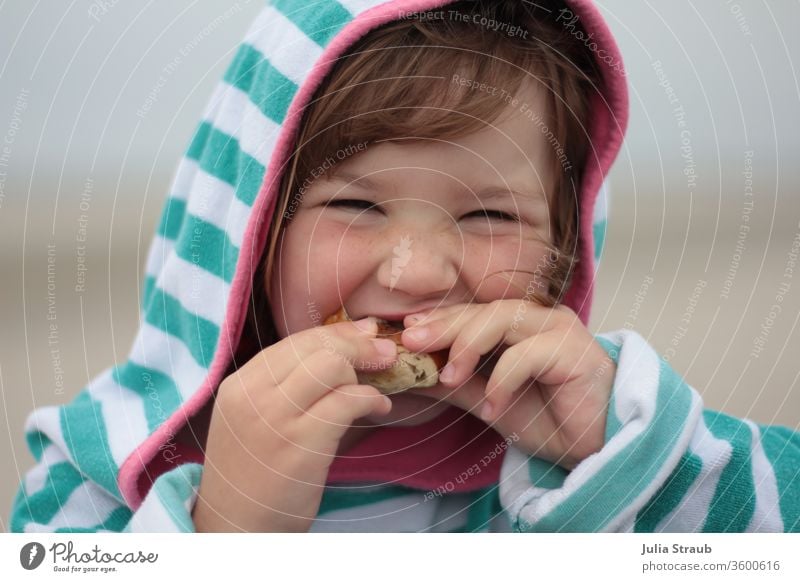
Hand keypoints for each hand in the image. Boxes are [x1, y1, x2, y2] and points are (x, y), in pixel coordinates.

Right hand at [193, 317, 396, 531]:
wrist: (237, 528)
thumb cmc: (256, 473)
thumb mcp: (256, 419)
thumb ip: (287, 385)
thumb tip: (344, 344)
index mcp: (240, 384)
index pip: (294, 340)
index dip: (337, 333)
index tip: (365, 334)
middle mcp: (252, 394)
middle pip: (314, 345)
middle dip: (357, 343)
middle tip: (385, 351)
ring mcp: (274, 418)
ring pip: (330, 366)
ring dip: (363, 370)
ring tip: (377, 387)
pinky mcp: (300, 444)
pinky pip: (346, 402)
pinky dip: (371, 399)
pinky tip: (380, 407)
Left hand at [400, 300, 615, 469]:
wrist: (597, 450)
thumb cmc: (549, 421)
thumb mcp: (490, 402)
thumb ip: (456, 386)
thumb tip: (411, 378)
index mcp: (519, 326)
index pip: (472, 312)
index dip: (438, 319)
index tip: (405, 333)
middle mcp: (539, 319)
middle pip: (483, 310)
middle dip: (444, 325)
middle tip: (412, 343)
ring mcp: (559, 330)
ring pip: (504, 318)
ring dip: (469, 345)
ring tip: (448, 377)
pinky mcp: (575, 351)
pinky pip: (529, 354)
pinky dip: (504, 379)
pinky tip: (493, 407)